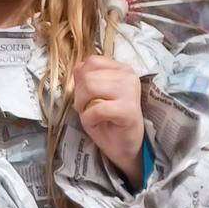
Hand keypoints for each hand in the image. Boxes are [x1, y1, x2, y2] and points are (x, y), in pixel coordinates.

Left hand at [72, 55, 146, 183]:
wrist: (124, 146)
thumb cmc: (108, 121)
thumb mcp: (92, 95)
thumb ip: (86, 77)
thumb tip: (77, 66)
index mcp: (121, 69)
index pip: (92, 61)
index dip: (81, 79)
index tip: (87, 96)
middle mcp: (129, 76)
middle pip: (88, 76)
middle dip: (80, 95)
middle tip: (87, 109)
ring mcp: (131, 91)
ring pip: (90, 88)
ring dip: (83, 106)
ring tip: (92, 115)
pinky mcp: (129, 109)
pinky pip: (97, 108)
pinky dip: (89, 118)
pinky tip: (97, 123)